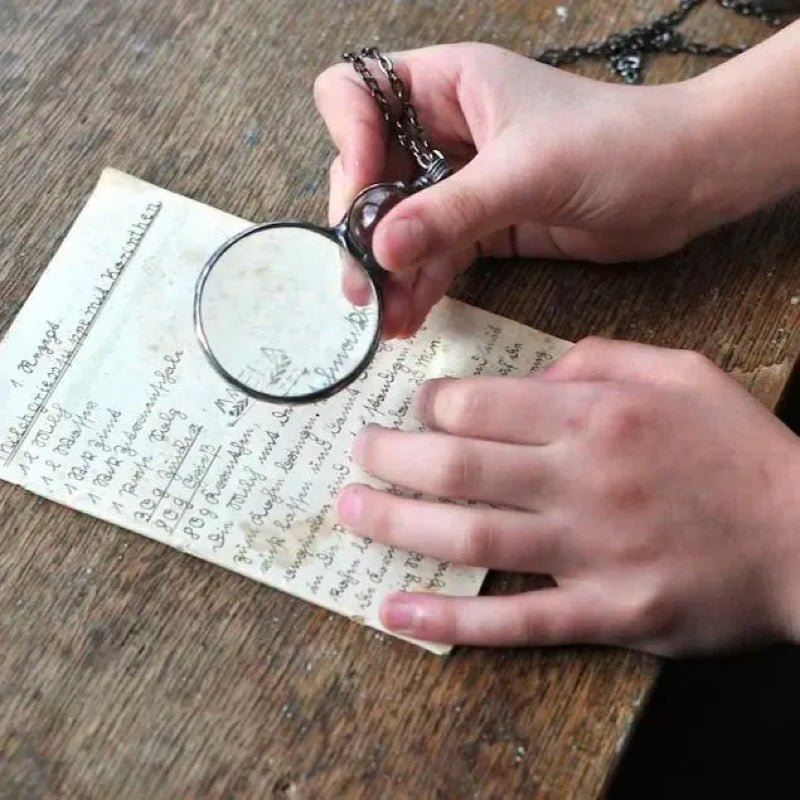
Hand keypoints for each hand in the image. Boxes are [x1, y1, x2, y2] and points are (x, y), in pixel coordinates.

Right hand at [314, 43, 716, 337]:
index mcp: (448, 86)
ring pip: (399, 224)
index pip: (358, 92)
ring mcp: (460, 181)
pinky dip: (421, 285)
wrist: (684, 184)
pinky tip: (411, 316)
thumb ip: (451, 211)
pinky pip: (434, 255)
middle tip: (363, 284)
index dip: (348, 138)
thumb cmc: (620, 145)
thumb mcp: (528, 173)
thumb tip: (381, 249)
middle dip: (363, 229)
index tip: (365, 196)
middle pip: (370, 173)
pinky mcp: (481, 225)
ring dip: (389, 271)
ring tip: (386, 319)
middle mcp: (444, 130)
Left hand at [335, 338, 799, 654]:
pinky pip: (514, 621)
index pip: (480, 405)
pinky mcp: (606, 612)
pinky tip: (394, 612)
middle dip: (391, 457)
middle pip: (457, 467)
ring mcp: (591, 552)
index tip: (414, 410)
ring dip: (397, 524)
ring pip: (469, 538)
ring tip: (350, 510)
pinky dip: (448, 620)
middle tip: (357, 452)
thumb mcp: (680, 371)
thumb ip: (600, 359)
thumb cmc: (738, 448)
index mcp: (597, 414)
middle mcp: (583, 478)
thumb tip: (531, 369)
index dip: (431, 406)